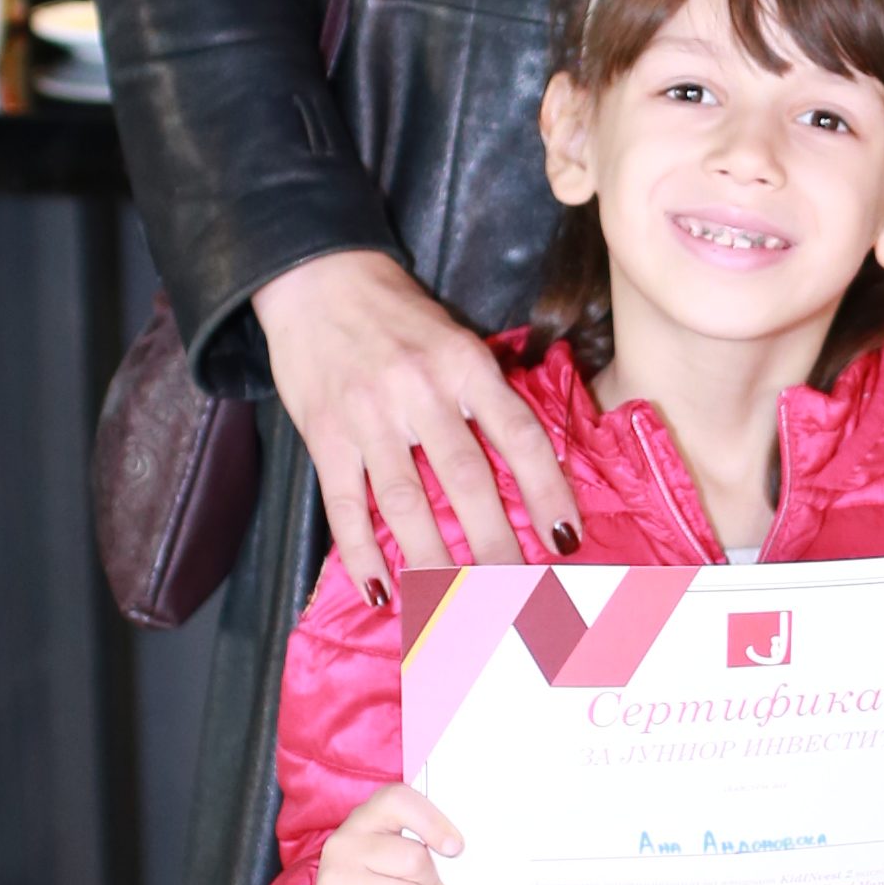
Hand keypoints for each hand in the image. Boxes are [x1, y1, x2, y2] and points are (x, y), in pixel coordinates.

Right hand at [254, 250, 583, 601]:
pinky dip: (363, 552)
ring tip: (456, 606)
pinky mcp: (325, 434)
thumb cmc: (397, 315)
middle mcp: (420, 389)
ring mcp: (369, 414)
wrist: (316, 278)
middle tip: (517, 595)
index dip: (547, 492)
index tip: (567, 540)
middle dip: (495, 545)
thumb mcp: (455, 339)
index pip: (519, 437)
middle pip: (466, 481)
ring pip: (406, 503)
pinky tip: (381, 590)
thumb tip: (531, 464)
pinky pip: (345, 504)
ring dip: (433, 562)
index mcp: (464, 364)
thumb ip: (486, 395)